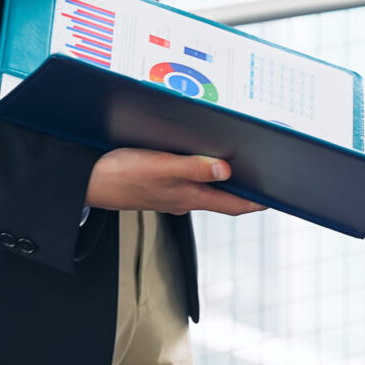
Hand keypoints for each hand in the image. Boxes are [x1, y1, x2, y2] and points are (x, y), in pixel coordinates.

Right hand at [85, 148, 265, 216]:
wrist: (85, 182)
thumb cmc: (120, 175)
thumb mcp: (159, 168)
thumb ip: (193, 168)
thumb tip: (227, 171)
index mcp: (188, 197)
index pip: (233, 204)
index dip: (256, 201)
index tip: (278, 196)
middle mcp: (183, 199)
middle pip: (223, 197)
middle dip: (245, 188)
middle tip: (266, 174)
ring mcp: (170, 194)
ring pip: (205, 188)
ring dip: (224, 179)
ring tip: (241, 164)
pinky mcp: (157, 185)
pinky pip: (187, 180)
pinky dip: (201, 172)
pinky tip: (200, 159)